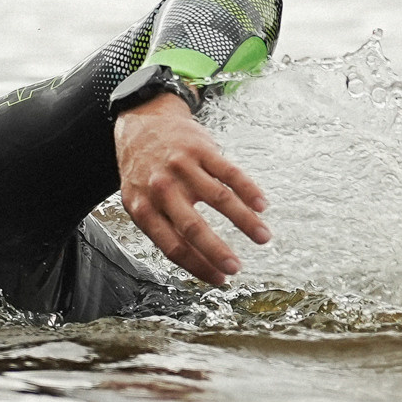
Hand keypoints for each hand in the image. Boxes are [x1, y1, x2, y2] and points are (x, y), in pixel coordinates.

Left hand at [112, 94, 269, 285]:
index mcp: (143, 208)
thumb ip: (160, 227)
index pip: (172, 247)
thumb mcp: (137, 201)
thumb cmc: (142, 170)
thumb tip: (193, 261)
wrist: (141, 122)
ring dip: (245, 222)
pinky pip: (230, 172)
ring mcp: (182, 167)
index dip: (198, 266)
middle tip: (237, 268)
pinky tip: (262, 206)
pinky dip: (249, 190)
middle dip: (218, 252)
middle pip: (193, 228)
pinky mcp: (201, 149)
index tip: (219, 278)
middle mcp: (161, 189)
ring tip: (263, 237)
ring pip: (219, 199)